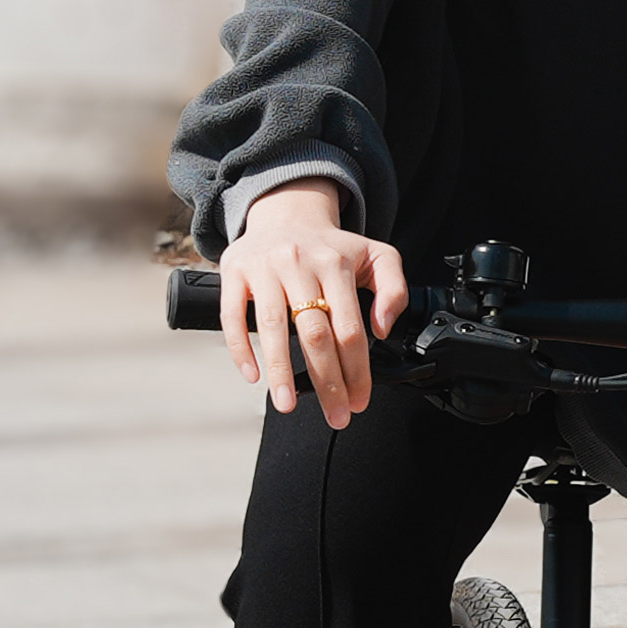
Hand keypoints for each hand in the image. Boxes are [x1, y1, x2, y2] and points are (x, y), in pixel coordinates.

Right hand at [220, 181, 408, 426]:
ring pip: (272, 327)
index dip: (356, 370)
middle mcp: (300, 265)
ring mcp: (264, 268)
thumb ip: (394, 290)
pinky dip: (240, 348)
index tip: (359, 400)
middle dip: (326, 381)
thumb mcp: (377, 257)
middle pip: (314, 334)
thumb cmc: (332, 247)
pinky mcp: (234, 271)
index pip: (349, 329)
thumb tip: (382, 329)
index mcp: (336, 265)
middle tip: (334, 414)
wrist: (286, 213)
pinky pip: (232, 314)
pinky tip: (253, 375)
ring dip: (280, 372)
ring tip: (288, 405)